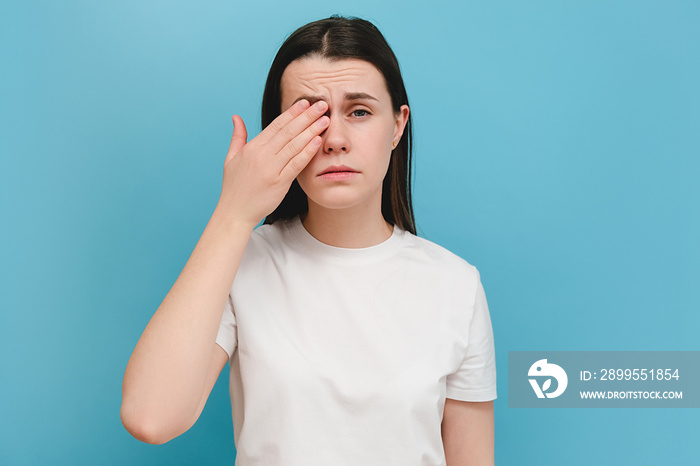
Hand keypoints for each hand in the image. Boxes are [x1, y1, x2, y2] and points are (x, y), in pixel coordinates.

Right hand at [216, 99, 328, 227]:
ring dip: (311, 130)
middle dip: (306, 116)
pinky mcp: (279, 183)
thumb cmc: (234, 187)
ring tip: (325, 119)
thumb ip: (237, 136)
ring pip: (294, 145)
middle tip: (322, 104)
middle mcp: (262, 155)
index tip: (305, 103)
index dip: (292, 113)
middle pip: (288, 131)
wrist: (235, 212)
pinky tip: (318, 141)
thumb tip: (236, 117)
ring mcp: (271, 169)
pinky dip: (308, 151)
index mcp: (252, 148)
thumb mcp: (231, 158)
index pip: (276, 125)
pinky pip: (296, 164)